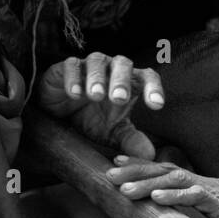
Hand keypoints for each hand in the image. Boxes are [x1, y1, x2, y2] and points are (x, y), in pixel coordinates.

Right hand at [35, 53, 164, 159]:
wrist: (62, 114)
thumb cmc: (94, 117)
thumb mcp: (113, 133)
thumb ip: (131, 140)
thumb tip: (150, 155)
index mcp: (131, 81)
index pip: (148, 78)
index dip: (154, 88)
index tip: (156, 105)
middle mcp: (113, 68)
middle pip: (123, 64)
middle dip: (122, 81)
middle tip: (120, 99)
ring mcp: (90, 65)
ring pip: (97, 62)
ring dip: (97, 78)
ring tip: (95, 95)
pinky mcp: (68, 66)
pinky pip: (72, 66)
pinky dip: (73, 78)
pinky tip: (74, 94)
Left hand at [106, 158, 218, 217]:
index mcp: (203, 190)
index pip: (166, 173)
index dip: (141, 168)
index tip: (116, 163)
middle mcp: (205, 185)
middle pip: (164, 170)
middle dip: (134, 170)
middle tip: (107, 172)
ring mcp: (215, 192)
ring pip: (175, 180)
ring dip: (147, 183)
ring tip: (123, 187)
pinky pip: (197, 196)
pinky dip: (176, 195)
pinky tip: (157, 197)